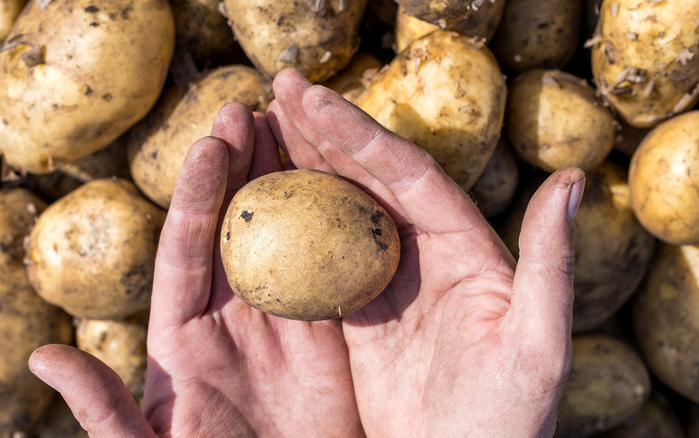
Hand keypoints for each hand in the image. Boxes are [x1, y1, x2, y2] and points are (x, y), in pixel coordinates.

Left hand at [29, 102, 364, 436]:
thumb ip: (103, 410)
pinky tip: (348, 185)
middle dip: (241, 166)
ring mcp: (281, 321)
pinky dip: (340, 229)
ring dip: (288, 181)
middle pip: (235, 227)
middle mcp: (231, 316)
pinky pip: (334, 273)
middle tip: (251, 109)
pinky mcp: (328, 335)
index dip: (197, 195)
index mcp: (181, 336)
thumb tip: (44, 357)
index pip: (188, 250)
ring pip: (285, 237)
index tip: (209, 144)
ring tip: (295, 126)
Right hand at [266, 69, 583, 436]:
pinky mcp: (356, 310)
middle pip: (369, 178)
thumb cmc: (506, 421)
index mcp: (466, 248)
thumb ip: (551, 263)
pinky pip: (318, 256)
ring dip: (302, 165)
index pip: (410, 176)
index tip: (314, 102)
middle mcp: (426, 252)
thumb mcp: (538, 344)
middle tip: (278, 90)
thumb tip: (570, 180)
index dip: (362, 135)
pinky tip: (260, 195)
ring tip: (260, 124)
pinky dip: (289, 222)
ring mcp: (386, 278)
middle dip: (325, 132)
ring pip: (339, 208)